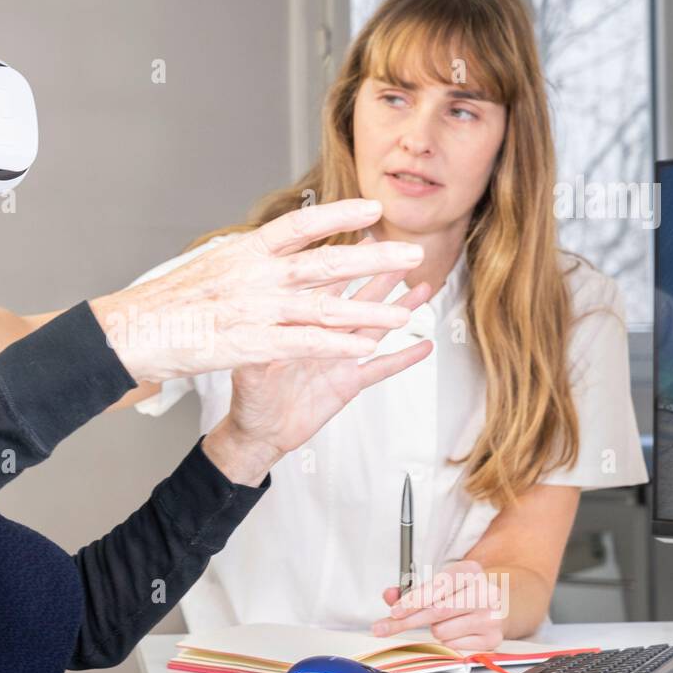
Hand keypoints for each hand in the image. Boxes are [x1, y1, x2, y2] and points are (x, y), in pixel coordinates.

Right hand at [89, 199, 425, 382]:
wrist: (132, 332)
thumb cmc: (164, 304)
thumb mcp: (207, 267)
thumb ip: (243, 263)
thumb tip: (264, 252)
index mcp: (245, 251)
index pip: (301, 225)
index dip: (340, 214)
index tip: (373, 208)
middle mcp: (255, 274)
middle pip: (327, 262)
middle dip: (374, 258)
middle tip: (411, 250)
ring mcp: (255, 308)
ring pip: (325, 306)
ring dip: (369, 309)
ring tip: (405, 310)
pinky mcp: (252, 344)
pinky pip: (306, 343)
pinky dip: (339, 344)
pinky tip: (365, 346)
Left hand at [218, 269, 432, 459]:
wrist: (258, 435)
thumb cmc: (249, 401)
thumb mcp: (248, 373)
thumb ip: (258, 351)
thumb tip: (257, 328)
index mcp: (299, 325)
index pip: (325, 287)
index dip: (344, 262)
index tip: (363, 236)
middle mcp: (322, 336)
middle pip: (357, 299)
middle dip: (380, 274)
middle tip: (402, 251)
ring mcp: (338, 358)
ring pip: (374, 327)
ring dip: (398, 308)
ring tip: (423, 286)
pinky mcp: (348, 384)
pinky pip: (381, 369)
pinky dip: (403, 358)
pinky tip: (424, 344)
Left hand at [372, 559, 505, 652]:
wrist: (498, 604)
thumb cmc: (462, 592)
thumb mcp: (441, 582)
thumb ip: (412, 589)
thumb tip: (389, 595)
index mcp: (471, 570)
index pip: (439, 585)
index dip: (414, 599)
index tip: (395, 611)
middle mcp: (486, 592)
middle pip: (438, 611)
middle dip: (409, 620)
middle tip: (385, 627)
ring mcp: (492, 617)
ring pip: (442, 631)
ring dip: (433, 629)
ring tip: (444, 620)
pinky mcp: (493, 639)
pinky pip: (452, 645)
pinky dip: (446, 640)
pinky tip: (456, 629)